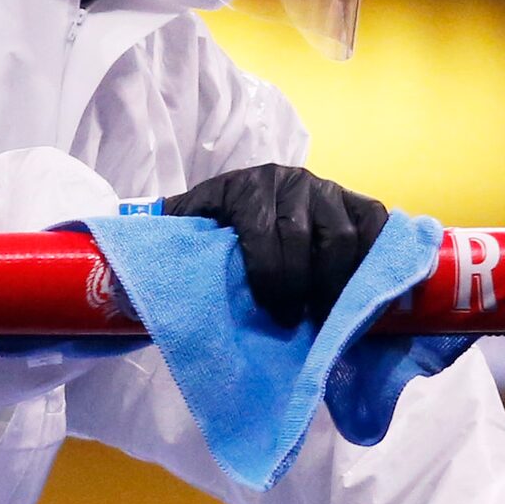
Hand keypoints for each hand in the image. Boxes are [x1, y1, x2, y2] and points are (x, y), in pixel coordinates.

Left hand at [160, 163, 389, 325]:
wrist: (248, 197)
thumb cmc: (216, 225)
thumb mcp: (188, 226)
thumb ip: (169, 240)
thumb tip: (125, 273)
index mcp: (246, 188)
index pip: (265, 233)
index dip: (272, 278)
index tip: (276, 315)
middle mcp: (291, 181)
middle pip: (308, 238)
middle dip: (306, 287)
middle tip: (303, 322)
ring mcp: (328, 189)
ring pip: (345, 237)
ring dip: (340, 283)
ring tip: (331, 315)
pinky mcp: (359, 201)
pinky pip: (378, 227)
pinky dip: (379, 259)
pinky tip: (370, 292)